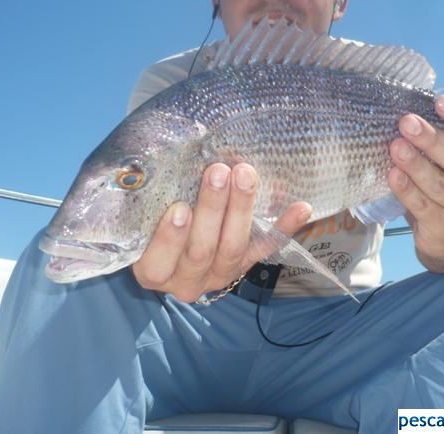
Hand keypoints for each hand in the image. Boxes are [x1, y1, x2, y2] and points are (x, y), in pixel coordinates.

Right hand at [132, 162, 311, 301]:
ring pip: (233, 248)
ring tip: (245, 176)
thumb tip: (153, 162)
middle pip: (201, 251)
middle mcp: (186, 280)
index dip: (170, 238)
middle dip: (211, 210)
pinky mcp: (245, 265)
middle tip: (218, 172)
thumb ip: (147, 201)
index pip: (158, 262)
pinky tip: (301, 207)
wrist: (172, 240)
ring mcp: (219, 274)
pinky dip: (284, 227)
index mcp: (153, 271)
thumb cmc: (150, 220)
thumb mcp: (141, 216)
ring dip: (242, 209)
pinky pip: (266, 248)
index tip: (179, 208)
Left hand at [388, 95, 443, 272]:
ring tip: (396, 147)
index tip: (441, 102)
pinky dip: (407, 190)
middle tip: (407, 122)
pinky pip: (423, 206)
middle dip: (432, 140)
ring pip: (440, 185)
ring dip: (416, 164)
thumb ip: (443, 140)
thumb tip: (410, 111)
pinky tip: (393, 175)